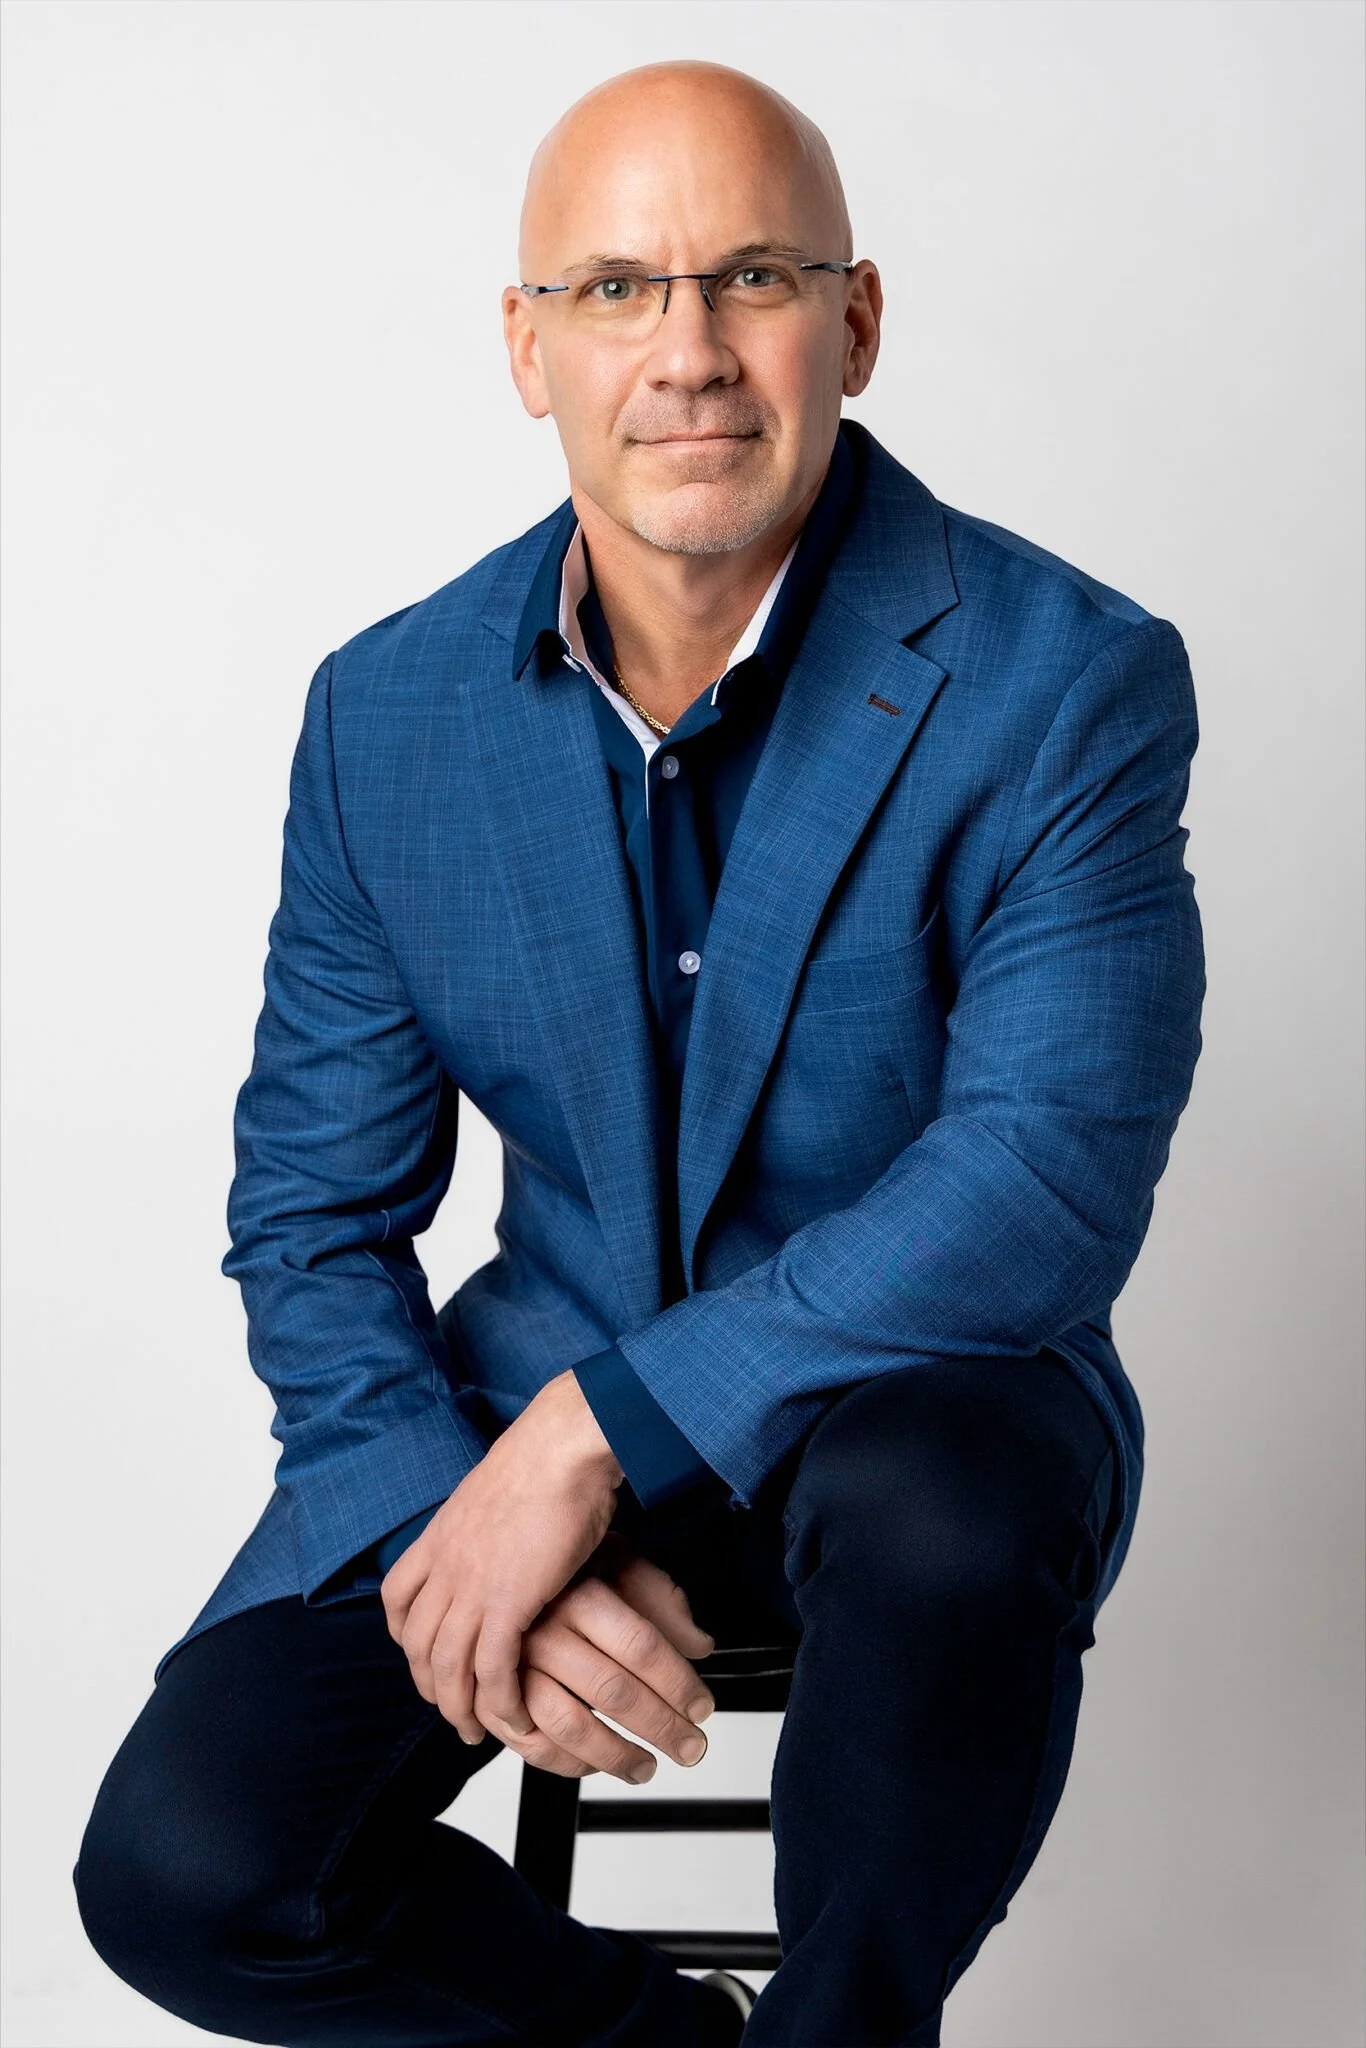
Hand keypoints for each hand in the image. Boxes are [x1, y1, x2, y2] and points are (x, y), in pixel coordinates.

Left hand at [380, 1370, 625, 1743]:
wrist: (562, 1448)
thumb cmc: (548, 1459)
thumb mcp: (500, 1491)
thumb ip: (492, 1521)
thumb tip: (507, 1527)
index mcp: (440, 1535)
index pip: (397, 1596)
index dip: (404, 1634)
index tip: (421, 1654)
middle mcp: (446, 1565)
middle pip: (417, 1642)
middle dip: (429, 1684)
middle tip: (450, 1709)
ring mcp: (472, 1586)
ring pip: (448, 1665)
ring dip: (459, 1706)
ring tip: (475, 1731)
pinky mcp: (508, 1603)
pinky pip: (493, 1670)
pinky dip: (500, 1701)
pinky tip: (513, 1718)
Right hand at [507, 1533, 718, 1781]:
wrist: (497, 1570)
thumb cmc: (565, 1574)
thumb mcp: (618, 1563)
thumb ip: (663, 1602)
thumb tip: (700, 1646)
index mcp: (579, 1595)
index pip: (641, 1648)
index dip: (678, 1684)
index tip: (701, 1708)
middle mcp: (543, 1631)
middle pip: (613, 1691)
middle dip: (661, 1728)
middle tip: (689, 1748)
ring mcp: (513, 1668)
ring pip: (572, 1725)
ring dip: (616, 1756)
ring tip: (645, 1766)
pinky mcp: (494, 1699)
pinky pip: (534, 1745)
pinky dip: (569, 1763)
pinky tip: (595, 1763)